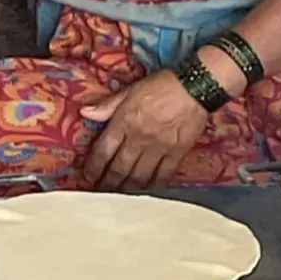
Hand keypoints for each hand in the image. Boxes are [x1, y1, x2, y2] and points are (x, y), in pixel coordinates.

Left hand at [80, 71, 207, 190]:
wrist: (195, 87)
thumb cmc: (162, 85)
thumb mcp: (131, 90)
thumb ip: (108, 105)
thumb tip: (85, 113)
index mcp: (124, 122)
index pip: (103, 151)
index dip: (93, 168)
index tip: (87, 176)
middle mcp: (138, 139)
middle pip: (118, 169)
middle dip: (107, 184)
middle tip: (101, 191)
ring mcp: (158, 148)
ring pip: (138, 176)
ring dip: (127, 188)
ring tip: (120, 194)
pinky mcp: (177, 153)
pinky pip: (163, 175)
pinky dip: (153, 184)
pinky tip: (148, 188)